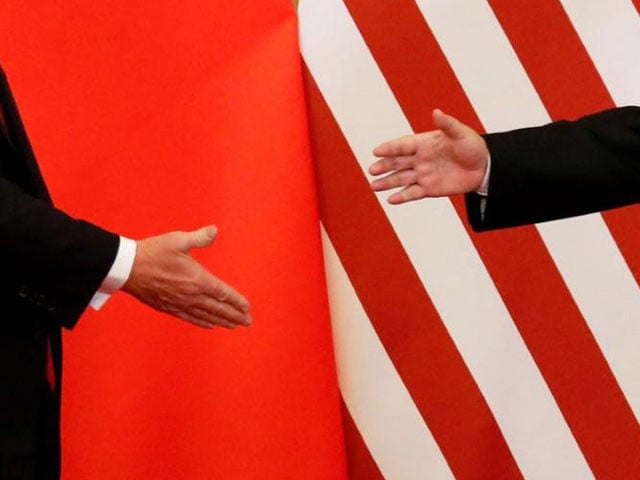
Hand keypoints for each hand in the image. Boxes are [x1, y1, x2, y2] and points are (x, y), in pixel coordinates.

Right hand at [122, 225, 250, 328]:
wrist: (127, 267)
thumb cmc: (153, 252)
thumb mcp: (177, 240)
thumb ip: (199, 238)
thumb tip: (215, 231)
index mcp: (196, 279)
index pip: (222, 293)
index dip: (236, 301)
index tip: (247, 307)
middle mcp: (190, 294)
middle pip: (217, 308)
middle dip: (234, 315)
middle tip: (247, 321)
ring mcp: (179, 303)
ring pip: (205, 315)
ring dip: (221, 320)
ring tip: (234, 325)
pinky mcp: (168, 307)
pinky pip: (190, 317)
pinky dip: (202, 322)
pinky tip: (209, 325)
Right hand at [369, 109, 488, 203]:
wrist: (483, 168)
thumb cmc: (472, 146)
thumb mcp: (461, 133)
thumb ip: (447, 124)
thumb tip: (436, 112)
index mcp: (424, 143)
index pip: (403, 145)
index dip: (390, 148)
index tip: (376, 151)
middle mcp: (420, 159)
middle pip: (397, 162)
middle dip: (384, 166)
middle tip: (372, 170)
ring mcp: (423, 174)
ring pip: (401, 179)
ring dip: (387, 182)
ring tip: (374, 186)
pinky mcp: (429, 189)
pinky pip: (413, 193)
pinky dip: (402, 197)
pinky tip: (391, 200)